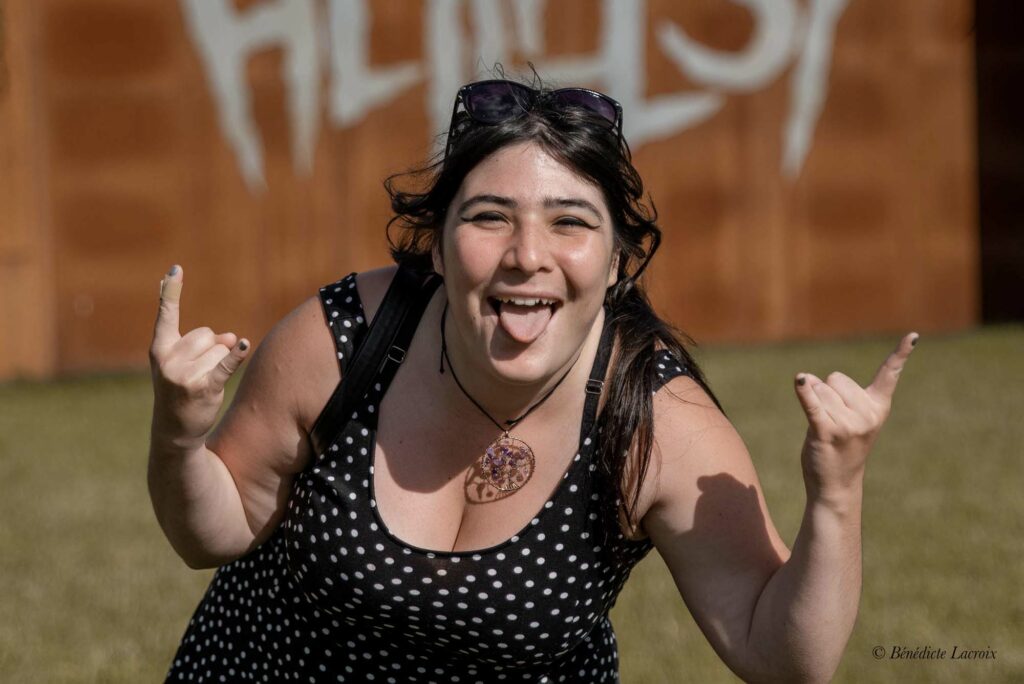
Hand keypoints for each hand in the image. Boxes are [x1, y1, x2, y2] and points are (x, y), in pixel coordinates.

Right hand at [149, 265, 249, 450]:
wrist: (174, 430)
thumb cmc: (182, 389)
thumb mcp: (186, 363)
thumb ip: (207, 344)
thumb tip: (233, 339)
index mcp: (160, 349)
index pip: (167, 315)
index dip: (172, 291)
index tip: (175, 269)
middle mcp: (168, 359)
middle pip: (207, 334)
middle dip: (210, 350)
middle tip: (196, 373)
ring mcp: (184, 374)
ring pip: (221, 349)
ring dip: (219, 364)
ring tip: (203, 383)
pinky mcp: (204, 386)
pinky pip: (226, 364)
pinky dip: (237, 356)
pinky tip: (243, 344)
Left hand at [794, 332, 918, 502]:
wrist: (836, 483)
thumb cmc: (842, 445)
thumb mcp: (848, 417)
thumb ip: (834, 393)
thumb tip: (805, 379)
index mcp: (878, 407)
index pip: (890, 374)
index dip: (901, 353)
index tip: (913, 335)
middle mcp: (868, 414)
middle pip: (835, 378)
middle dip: (826, 393)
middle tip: (833, 421)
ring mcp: (849, 424)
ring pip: (819, 389)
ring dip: (813, 402)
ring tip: (823, 428)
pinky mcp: (827, 432)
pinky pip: (812, 405)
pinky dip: (803, 393)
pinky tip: (799, 381)